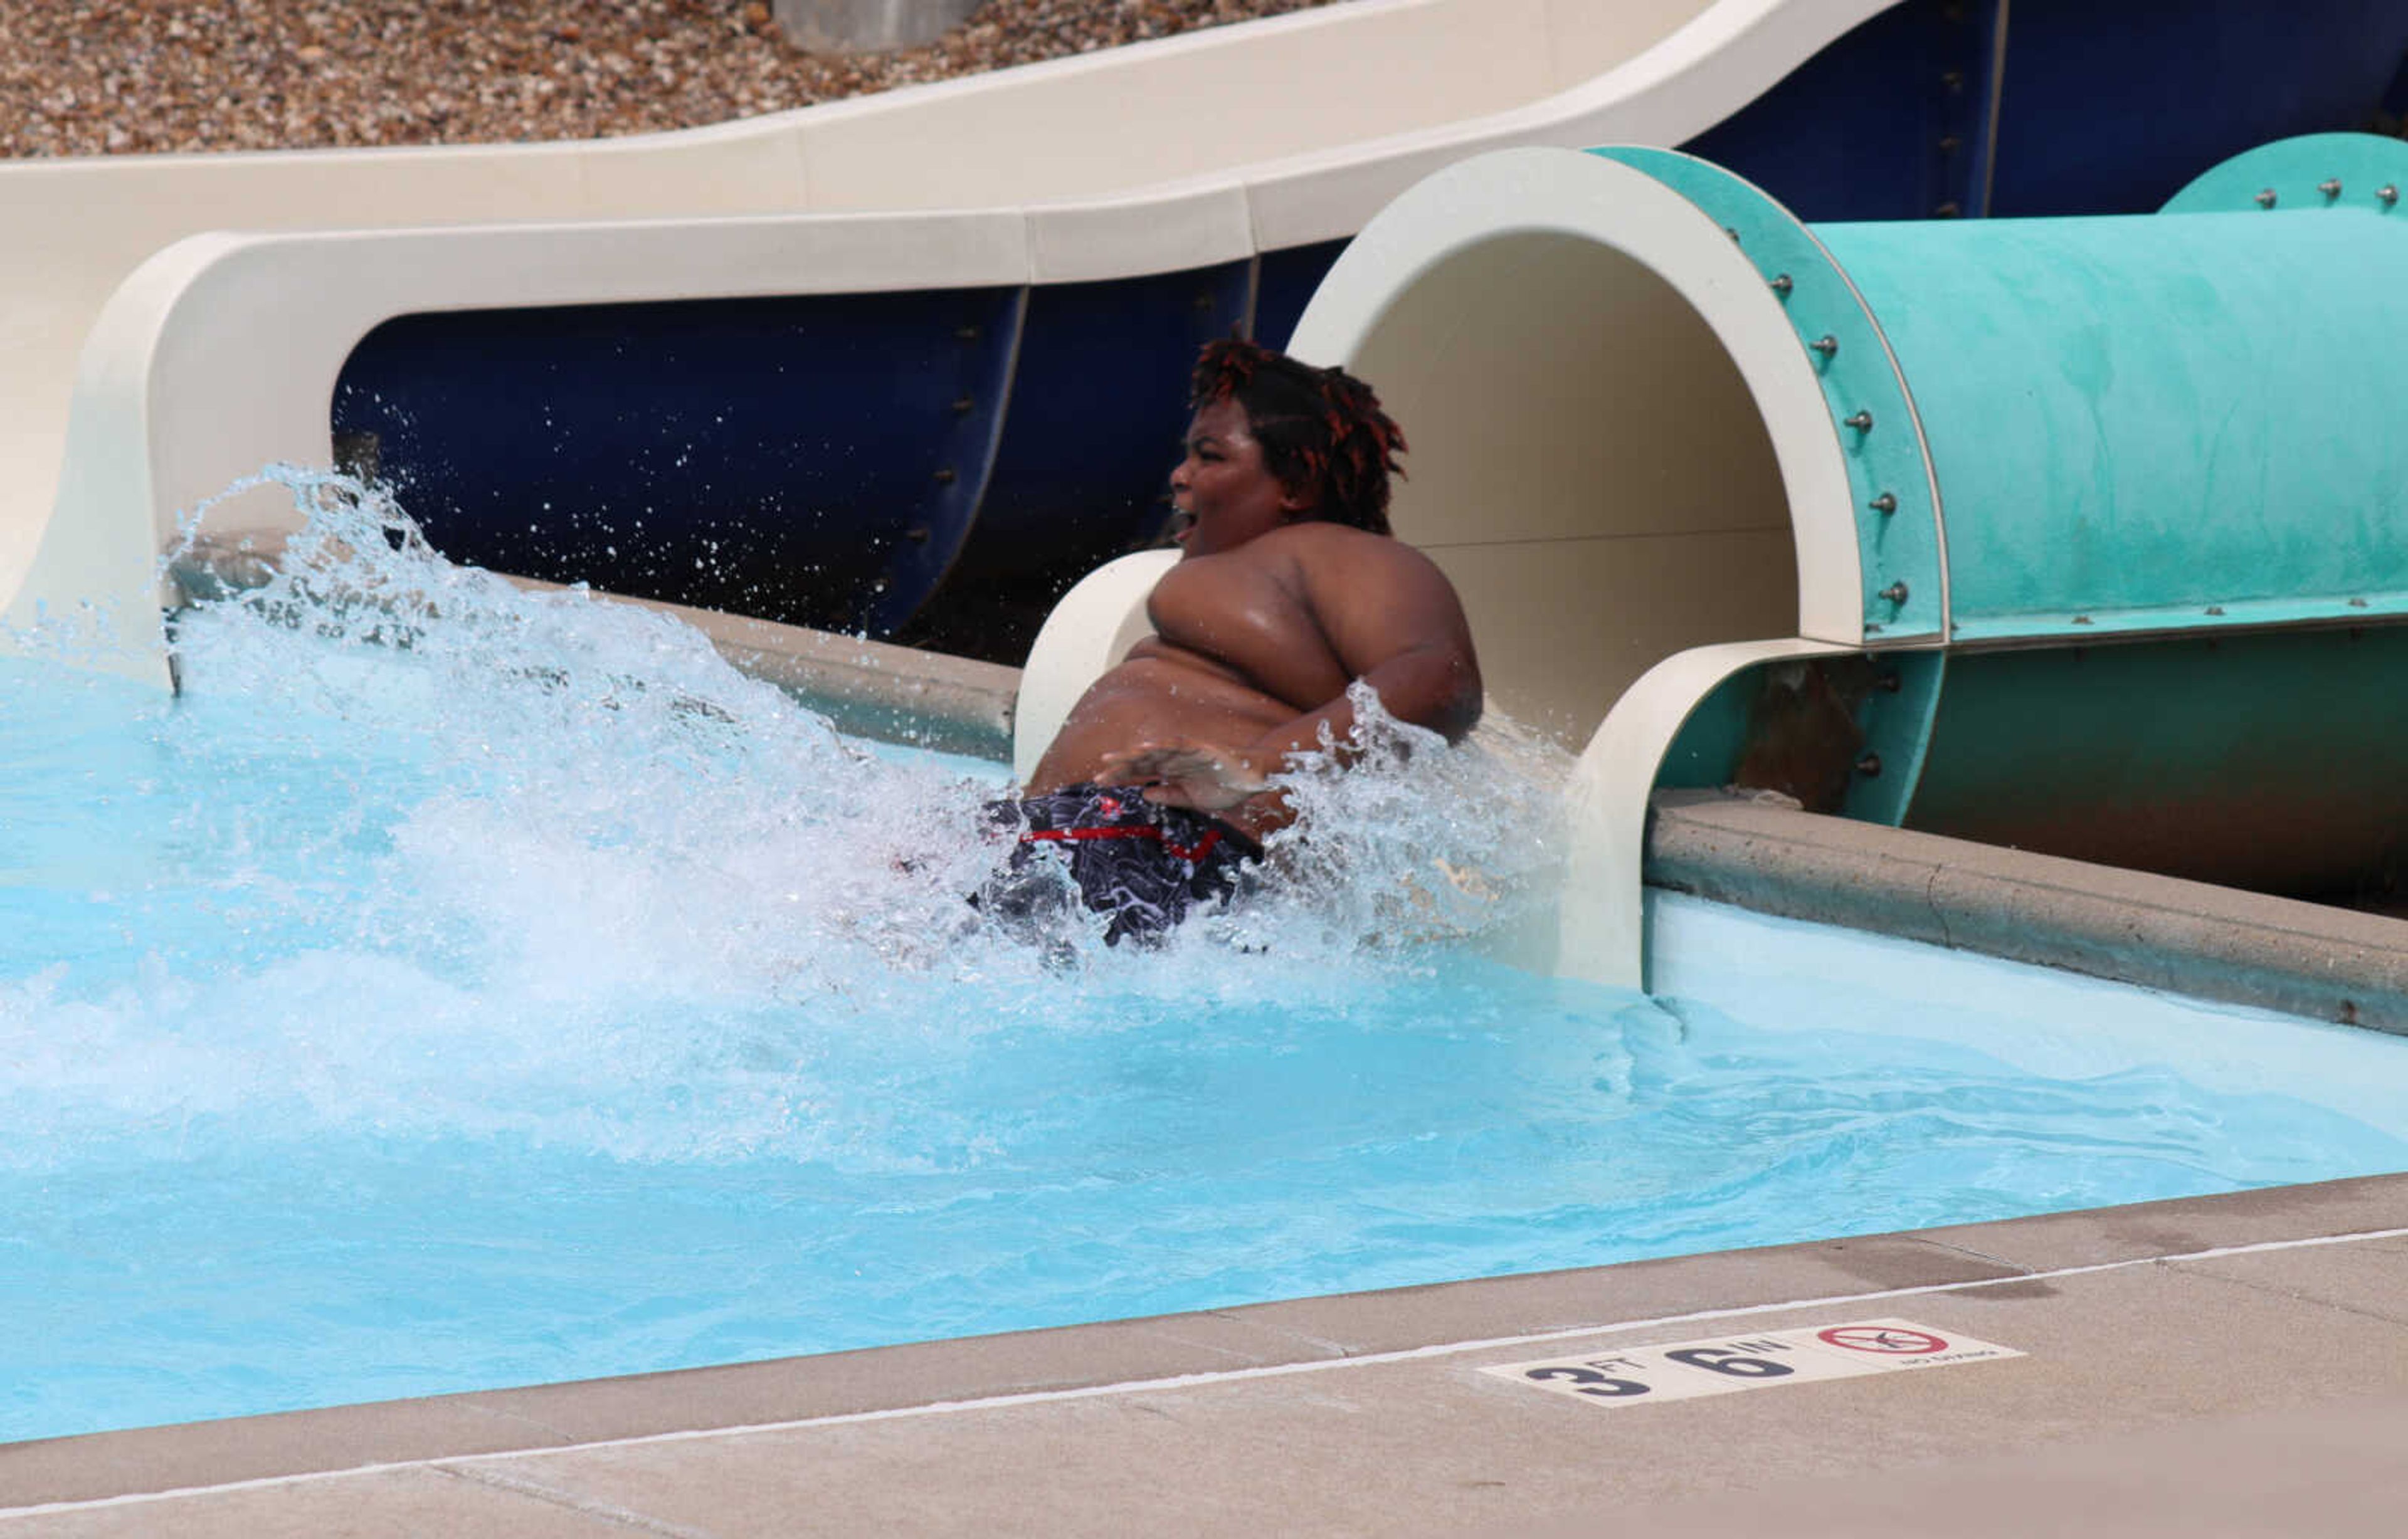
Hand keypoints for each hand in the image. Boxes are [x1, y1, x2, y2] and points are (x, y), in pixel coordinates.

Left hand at [1092, 739, 1270, 811]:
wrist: (1254, 781)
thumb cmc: (1226, 788)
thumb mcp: (1191, 799)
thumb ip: (1169, 796)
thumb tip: (1144, 793)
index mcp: (1172, 770)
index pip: (1141, 772)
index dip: (1122, 776)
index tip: (1100, 782)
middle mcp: (1175, 758)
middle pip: (1142, 761)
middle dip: (1121, 767)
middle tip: (1099, 775)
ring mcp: (1186, 752)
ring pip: (1154, 751)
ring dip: (1133, 755)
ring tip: (1112, 759)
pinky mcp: (1199, 748)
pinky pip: (1177, 745)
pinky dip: (1161, 745)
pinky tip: (1144, 747)